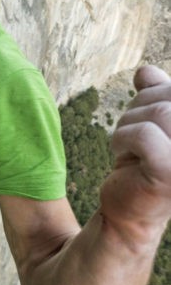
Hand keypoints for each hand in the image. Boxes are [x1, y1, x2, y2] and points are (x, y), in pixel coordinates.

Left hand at [101, 65, 170, 240]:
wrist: (128, 212)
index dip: (159, 92)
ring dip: (131, 123)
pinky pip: (144, 133)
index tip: (147, 121)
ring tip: (128, 146)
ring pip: (161, 112)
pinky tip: (122, 156)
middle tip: (134, 134)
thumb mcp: (150, 122)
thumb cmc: (143, 163)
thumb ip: (156, 94)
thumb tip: (146, 71)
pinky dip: (124, 138)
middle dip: (142, 105)